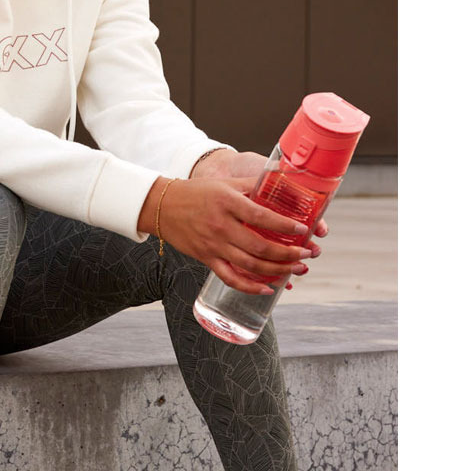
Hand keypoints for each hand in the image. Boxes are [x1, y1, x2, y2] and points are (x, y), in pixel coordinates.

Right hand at [143, 176, 319, 293]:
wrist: (162, 206)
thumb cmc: (196, 192)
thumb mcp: (225, 183)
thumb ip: (253, 185)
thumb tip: (281, 182)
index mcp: (227, 203)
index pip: (261, 216)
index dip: (284, 225)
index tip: (303, 229)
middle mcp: (221, 226)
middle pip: (260, 246)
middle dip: (288, 253)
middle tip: (307, 253)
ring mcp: (213, 245)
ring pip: (250, 265)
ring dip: (277, 270)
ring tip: (296, 268)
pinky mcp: (207, 259)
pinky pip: (231, 278)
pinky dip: (250, 287)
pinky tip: (269, 288)